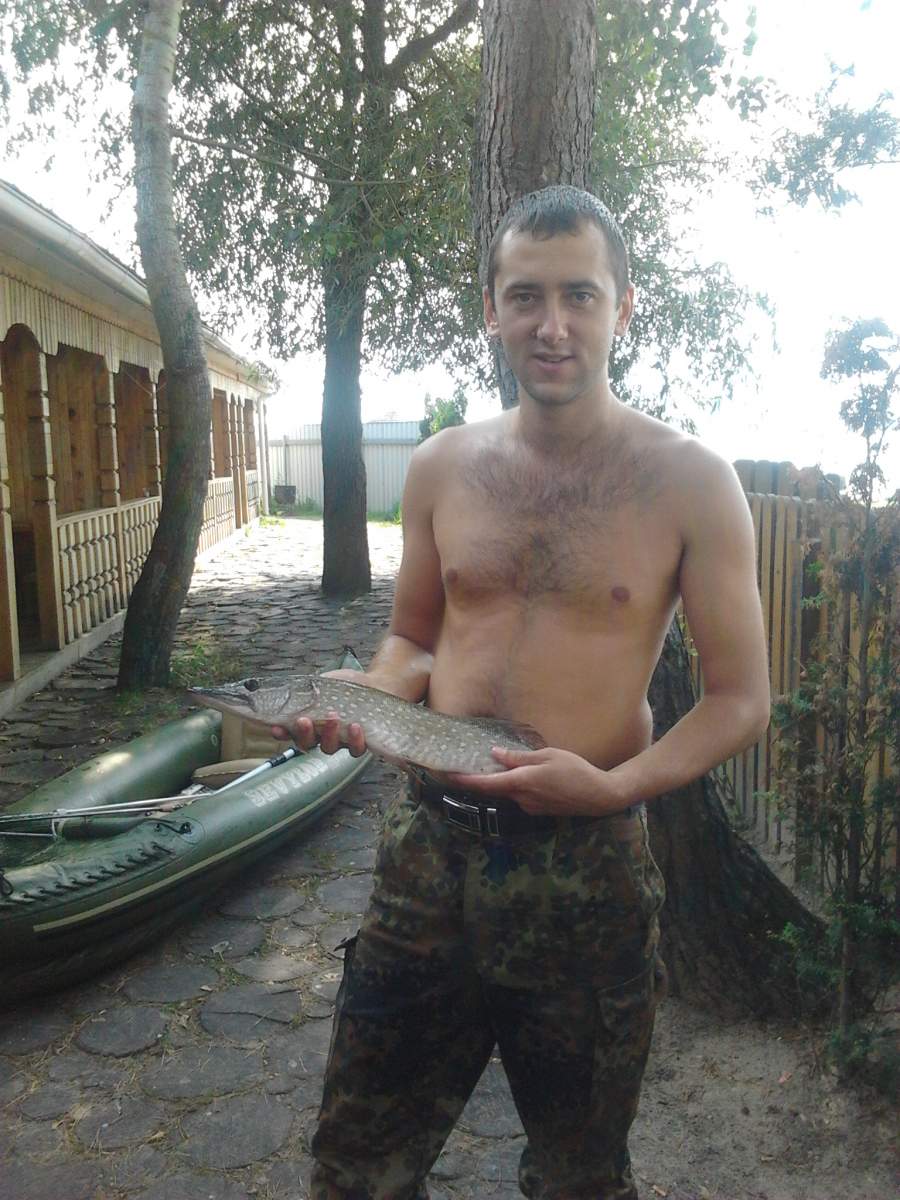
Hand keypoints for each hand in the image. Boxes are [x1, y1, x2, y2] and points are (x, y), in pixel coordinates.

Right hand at [270, 668, 371, 755]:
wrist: (373, 684)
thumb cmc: (344, 686)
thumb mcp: (323, 683)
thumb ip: (307, 689)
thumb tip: (293, 689)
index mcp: (309, 722)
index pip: (289, 732)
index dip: (281, 733)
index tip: (276, 728)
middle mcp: (321, 736)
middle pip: (306, 744)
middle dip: (303, 733)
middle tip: (303, 721)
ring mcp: (339, 741)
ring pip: (328, 748)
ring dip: (328, 734)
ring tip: (333, 717)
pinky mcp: (359, 743)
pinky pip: (355, 749)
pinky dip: (354, 740)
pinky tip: (355, 726)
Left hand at [449, 746, 631, 817]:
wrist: (599, 796)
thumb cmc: (575, 771)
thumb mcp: (547, 756)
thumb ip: (520, 758)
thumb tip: (495, 754)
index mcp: (522, 782)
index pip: (486, 784)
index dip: (465, 780)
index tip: (447, 775)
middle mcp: (522, 798)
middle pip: (494, 789)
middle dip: (480, 779)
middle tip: (466, 765)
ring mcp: (530, 807)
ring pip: (508, 793)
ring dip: (500, 782)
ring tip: (493, 766)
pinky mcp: (538, 810)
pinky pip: (520, 796)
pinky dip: (515, 786)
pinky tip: (521, 776)